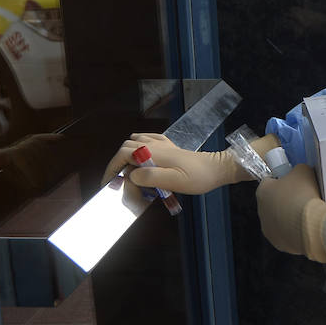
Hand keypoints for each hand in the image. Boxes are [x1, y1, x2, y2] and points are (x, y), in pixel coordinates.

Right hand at [99, 132, 252, 193]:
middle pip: (126, 148)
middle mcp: (155, 144)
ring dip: (127, 156)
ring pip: (135, 143)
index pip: (122, 154)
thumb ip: (150, 177)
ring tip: (127, 174)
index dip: (111, 168)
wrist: (217, 169)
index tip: (108, 184)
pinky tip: (143, 159)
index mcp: (153, 152)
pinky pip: (148, 140)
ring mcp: (163, 144)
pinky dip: (140, 148)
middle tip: (116, 182)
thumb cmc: (197, 177)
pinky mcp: (170, 147)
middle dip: (117, 164)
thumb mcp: (174, 181)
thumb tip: (130, 175)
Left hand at [256, 163, 322, 256]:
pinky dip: (293, 230)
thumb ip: (295, 171)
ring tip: (306, 214)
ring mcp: (268, 229)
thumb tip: (296, 175)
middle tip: (302, 198)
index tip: (294, 183)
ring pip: (277, 219)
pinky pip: (285, 233)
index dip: (282, 181)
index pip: (269, 182)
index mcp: (262, 191)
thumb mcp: (303, 171)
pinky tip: (306, 226)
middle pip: (272, 202)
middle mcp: (261, 211)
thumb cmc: (305, 194)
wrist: (312, 224)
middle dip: (284, 200)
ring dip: (288, 216)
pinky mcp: (278, 243)